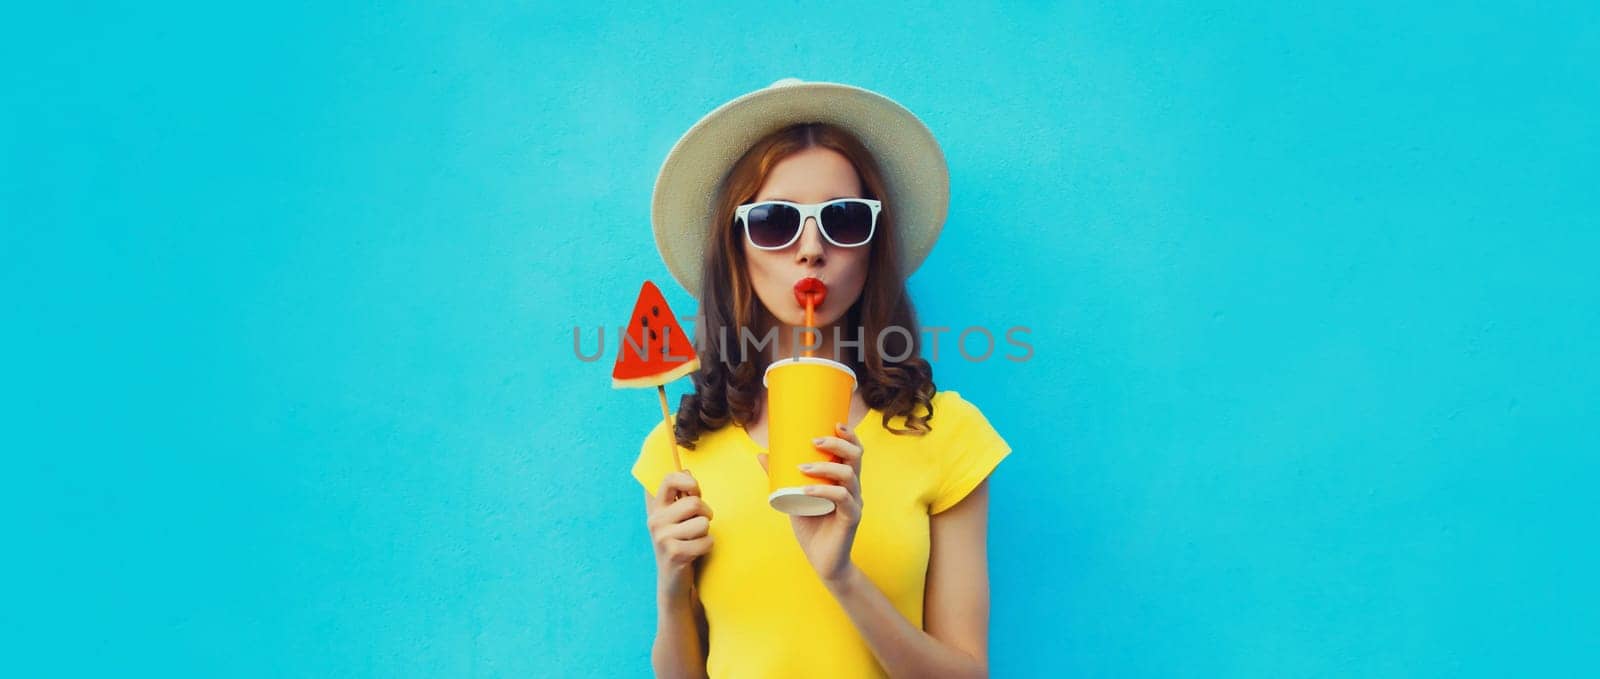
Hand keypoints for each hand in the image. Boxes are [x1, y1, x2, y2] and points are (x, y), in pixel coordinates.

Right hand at [645, 470, 713, 597]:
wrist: (672, 581)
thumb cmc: (681, 543)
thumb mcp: (677, 518)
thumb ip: (681, 496)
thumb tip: (686, 469)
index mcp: (656, 508)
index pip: (670, 480)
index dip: (688, 481)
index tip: (695, 492)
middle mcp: (655, 521)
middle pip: (695, 503)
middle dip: (705, 514)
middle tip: (699, 525)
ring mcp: (663, 538)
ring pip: (703, 523)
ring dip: (706, 533)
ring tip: (695, 540)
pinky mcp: (675, 554)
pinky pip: (706, 541)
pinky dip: (707, 547)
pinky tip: (696, 553)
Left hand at [758, 422, 863, 584]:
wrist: (822, 561)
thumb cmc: (811, 527)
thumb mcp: (793, 497)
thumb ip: (781, 476)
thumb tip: (761, 453)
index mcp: (844, 480)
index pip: (854, 451)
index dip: (848, 435)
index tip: (833, 423)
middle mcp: (853, 488)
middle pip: (856, 457)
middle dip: (838, 444)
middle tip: (814, 440)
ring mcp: (855, 503)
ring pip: (849, 475)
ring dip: (826, 467)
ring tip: (803, 467)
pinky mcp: (851, 519)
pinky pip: (842, 499)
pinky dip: (824, 491)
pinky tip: (807, 489)